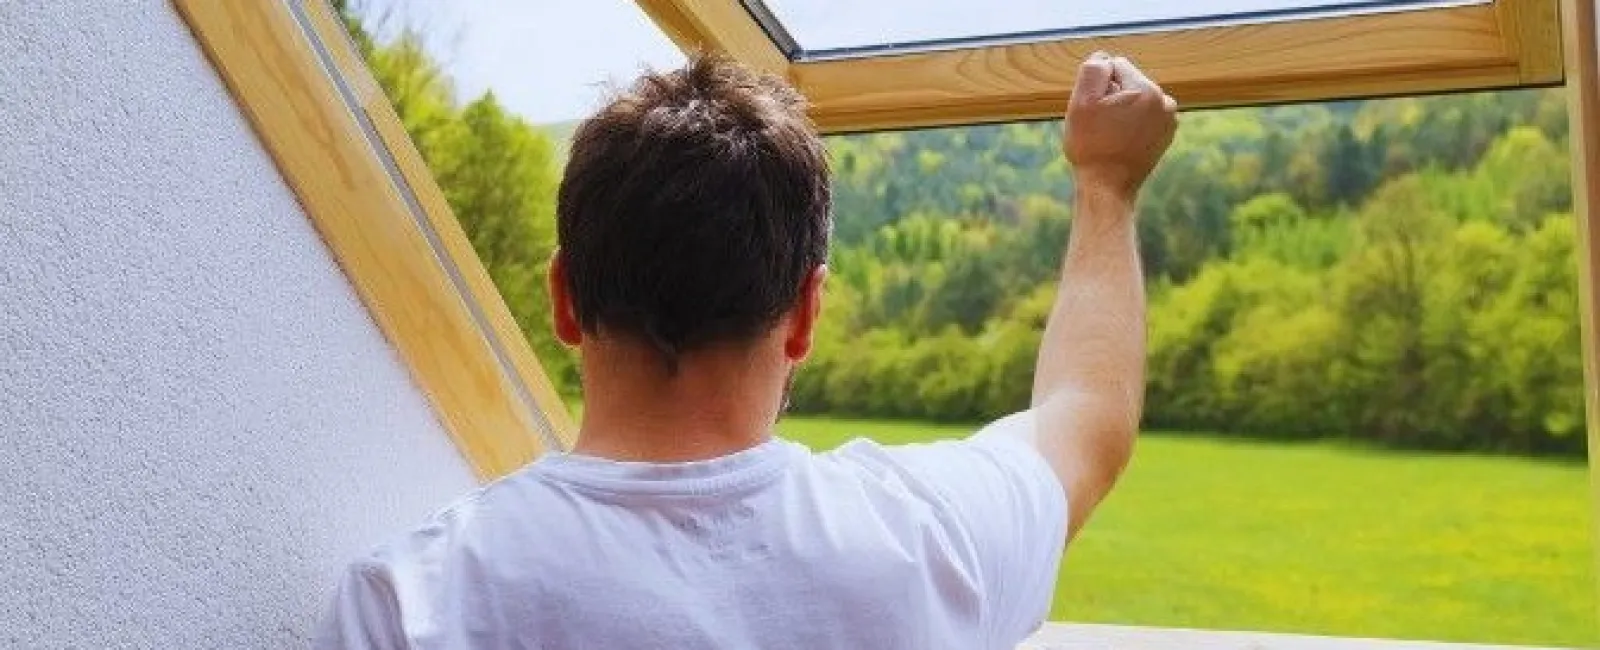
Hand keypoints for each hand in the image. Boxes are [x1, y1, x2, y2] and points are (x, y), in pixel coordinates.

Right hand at [1062, 53, 1177, 200]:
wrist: (1107, 187)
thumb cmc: (1091, 146)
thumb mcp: (1081, 103)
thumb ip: (1093, 70)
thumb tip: (1105, 58)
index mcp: (1146, 90)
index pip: (1115, 66)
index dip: (1098, 86)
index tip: (1095, 111)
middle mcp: (1164, 101)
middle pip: (1128, 82)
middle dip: (1113, 98)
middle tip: (1101, 126)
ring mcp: (1169, 119)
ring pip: (1136, 99)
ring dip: (1123, 111)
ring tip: (1111, 135)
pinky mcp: (1166, 134)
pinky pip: (1144, 117)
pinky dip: (1132, 124)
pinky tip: (1122, 142)